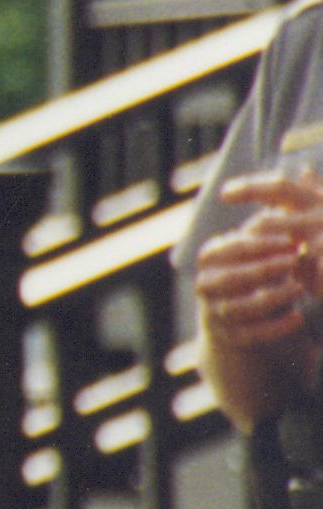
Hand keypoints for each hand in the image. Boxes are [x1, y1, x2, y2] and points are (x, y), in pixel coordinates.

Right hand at [198, 178, 322, 350]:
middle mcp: (206, 285)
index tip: (290, 239)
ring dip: (270, 296)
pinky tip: (299, 318)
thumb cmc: (261, 270)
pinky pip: (249, 335)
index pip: (227, 248)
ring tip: (299, 289)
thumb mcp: (270, 240)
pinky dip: (274, 327)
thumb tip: (302, 171)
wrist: (243, 322)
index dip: (258, 243)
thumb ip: (283, 210)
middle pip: (229, 277)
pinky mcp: (231, 338)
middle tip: (295, 260)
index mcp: (211, 257)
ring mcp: (215, 313)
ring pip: (237, 306)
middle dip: (264, 267)